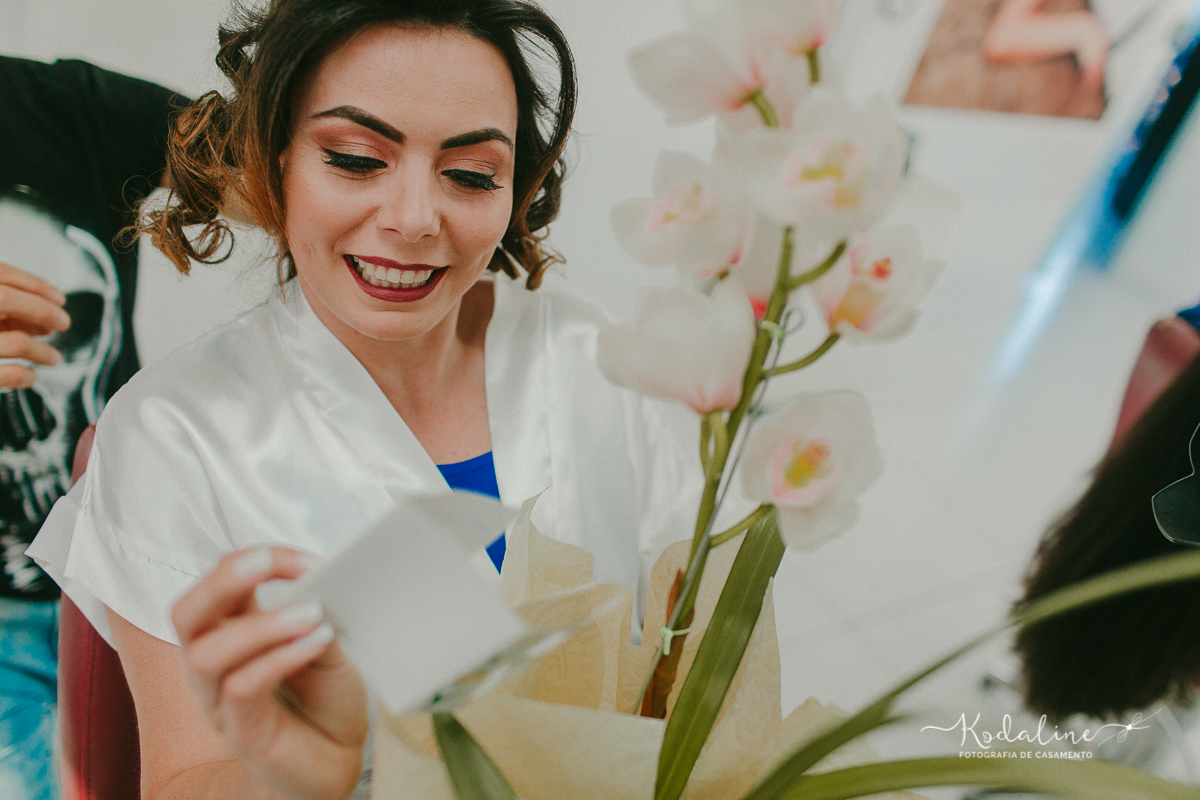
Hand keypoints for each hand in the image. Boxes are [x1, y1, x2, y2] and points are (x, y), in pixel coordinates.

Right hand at [0, 260, 70, 387]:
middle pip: (5, 299)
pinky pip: (5, 374)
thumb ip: (3, 308)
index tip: (59, 299)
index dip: (34, 284)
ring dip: (42, 351)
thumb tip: (44, 320)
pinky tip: (29, 375)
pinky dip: (23, 375)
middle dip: (41, 310)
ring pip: (15, 342)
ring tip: (53, 358)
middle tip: (63, 323)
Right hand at [172, 547, 368, 799]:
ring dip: (261, 625)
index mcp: (232, 629)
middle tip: (265, 562)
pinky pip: (242, 688)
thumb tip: (318, 580)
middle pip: (187, 612)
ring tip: (310, 614)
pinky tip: (315, 641)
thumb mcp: (328, 642)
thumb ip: (315, 612)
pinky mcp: (240, 731)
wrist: (336, 759)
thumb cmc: (326, 698)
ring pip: (207, 652)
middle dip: (223, 579)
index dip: (257, 560)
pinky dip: (280, 657)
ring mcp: (220, 699)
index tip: (307, 560)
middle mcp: (214, 662)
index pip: (221, 582)